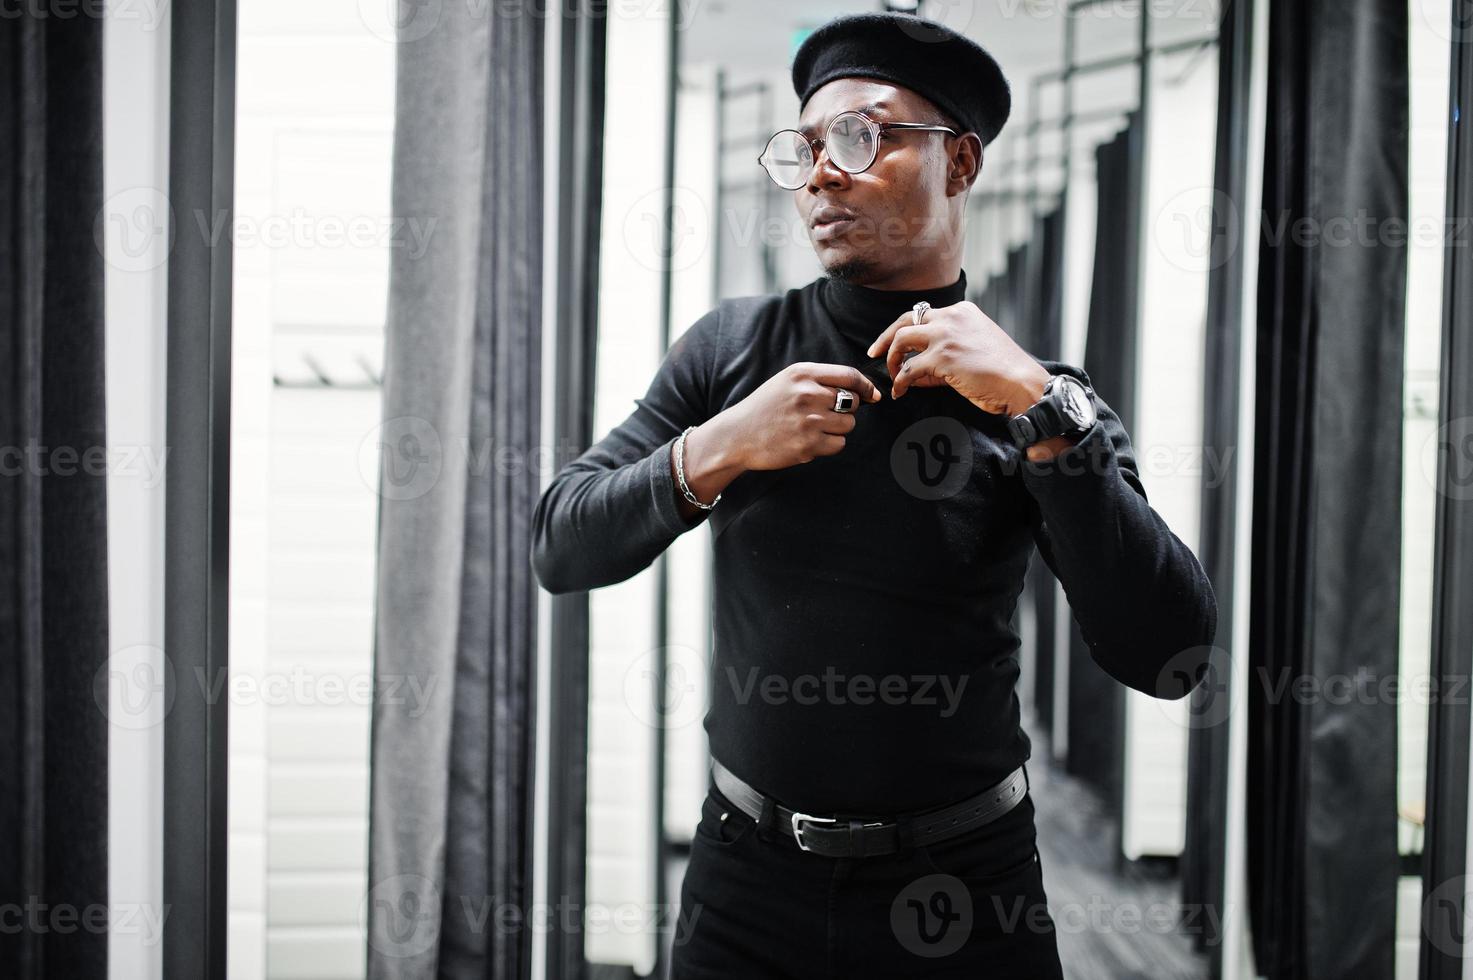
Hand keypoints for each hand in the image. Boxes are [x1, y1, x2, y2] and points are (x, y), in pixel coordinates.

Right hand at [720, 361, 882, 470]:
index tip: (872, 395)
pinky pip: (839, 444)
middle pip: (852, 402)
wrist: (737, 435)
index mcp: (802, 374)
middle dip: (846, 410)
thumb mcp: (787, 381)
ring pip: (848, 424)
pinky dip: (830, 444)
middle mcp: (807, 394)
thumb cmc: (765, 408)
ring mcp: (808, 420)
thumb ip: (819, 380)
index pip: (849, 375)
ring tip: (813, 428)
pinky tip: (810, 440)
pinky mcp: (808, 444)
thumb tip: (862, 391)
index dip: (866, 386)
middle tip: (825, 415)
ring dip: (837, 428)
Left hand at [865, 301, 1078, 461]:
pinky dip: (900, 381)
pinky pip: (909, 369)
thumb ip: (945, 354)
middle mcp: (952, 316)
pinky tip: (900, 392)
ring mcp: (946, 334)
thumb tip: (915, 370)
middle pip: (905, 319)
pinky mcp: (942, 356)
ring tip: (892, 376)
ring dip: (892, 360)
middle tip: (874, 353)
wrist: (1022, 383)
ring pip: (902, 340)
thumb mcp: (974, 351)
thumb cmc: (1003, 373)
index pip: (924, 315)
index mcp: (962, 311)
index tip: (895, 345)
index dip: (908, 332)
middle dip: (886, 338)